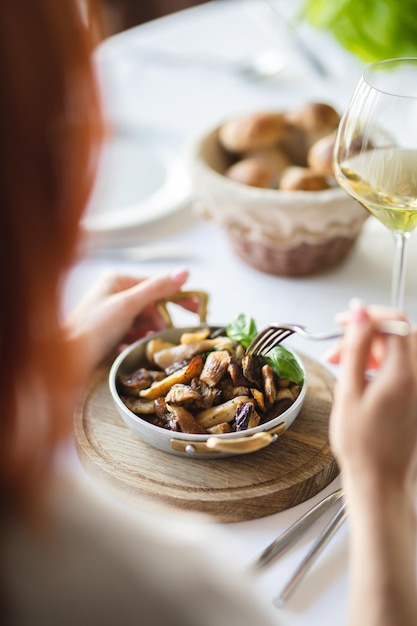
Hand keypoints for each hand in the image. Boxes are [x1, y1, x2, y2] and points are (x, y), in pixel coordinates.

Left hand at [65, 268, 198, 382]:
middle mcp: (115, 294)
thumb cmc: (93, 329)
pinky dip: (136, 342)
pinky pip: (134, 334)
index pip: (157, 284)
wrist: (67, 360)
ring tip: (145, 345)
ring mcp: (112, 314)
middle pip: (152, 306)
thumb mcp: (128, 305)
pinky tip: (131, 349)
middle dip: (158, 322)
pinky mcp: (111, 333)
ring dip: (148, 334)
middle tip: (165, 337)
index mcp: (118, 280)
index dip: (178, 296)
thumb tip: (185, 272)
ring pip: (144, 323)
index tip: (198, 309)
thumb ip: (157, 288)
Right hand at [328, 302, 416, 490]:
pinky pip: (399, 366)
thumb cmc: (362, 444)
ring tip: (342, 366)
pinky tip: (357, 379)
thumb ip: (354, 347)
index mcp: (404, 373)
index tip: (343, 322)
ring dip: (369, 349)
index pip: (394, 321)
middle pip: (396, 333)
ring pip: (397, 349)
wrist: (379, 479)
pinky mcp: (414, 395)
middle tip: (338, 349)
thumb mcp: (349, 391)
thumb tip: (359, 313)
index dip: (367, 315)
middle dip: (365, 333)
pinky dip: (377, 364)